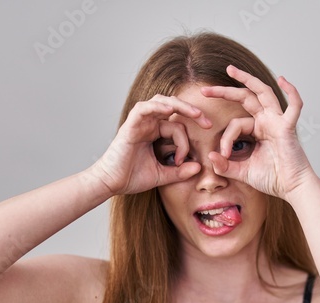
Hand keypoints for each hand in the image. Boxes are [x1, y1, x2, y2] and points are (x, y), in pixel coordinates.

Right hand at [87, 95, 209, 195]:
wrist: (110, 184)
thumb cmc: (131, 178)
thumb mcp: (162, 176)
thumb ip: (180, 171)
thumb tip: (199, 167)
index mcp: (154, 133)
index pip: (177, 127)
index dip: (185, 142)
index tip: (184, 161)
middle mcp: (147, 124)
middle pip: (173, 107)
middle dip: (192, 112)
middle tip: (208, 123)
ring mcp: (139, 122)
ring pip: (161, 102)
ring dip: (180, 106)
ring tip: (196, 114)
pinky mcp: (130, 124)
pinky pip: (145, 108)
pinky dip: (157, 106)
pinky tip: (170, 110)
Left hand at [199, 65, 314, 199]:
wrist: (292, 188)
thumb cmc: (272, 179)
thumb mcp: (242, 172)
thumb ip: (226, 165)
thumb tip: (210, 156)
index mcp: (257, 130)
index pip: (235, 124)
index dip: (226, 138)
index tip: (223, 155)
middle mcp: (267, 121)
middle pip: (245, 98)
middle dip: (225, 91)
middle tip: (205, 90)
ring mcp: (278, 122)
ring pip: (263, 93)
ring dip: (247, 79)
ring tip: (230, 70)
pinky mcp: (288, 128)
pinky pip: (294, 107)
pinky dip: (292, 92)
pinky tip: (282, 79)